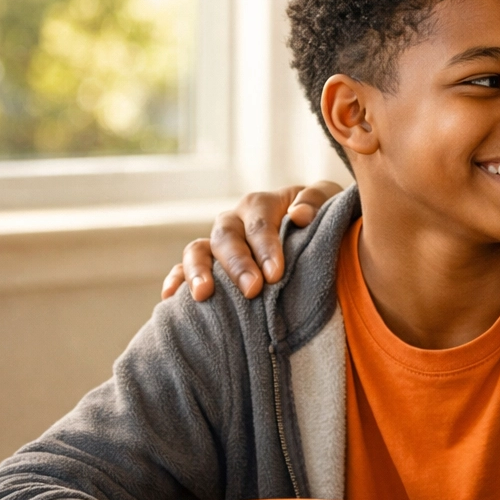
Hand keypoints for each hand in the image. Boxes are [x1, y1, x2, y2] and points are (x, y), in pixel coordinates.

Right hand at [161, 181, 342, 301]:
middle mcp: (235, 220)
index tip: (275, 274)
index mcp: (262, 204)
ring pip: (197, 249)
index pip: (260, 223)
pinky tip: (171, 298)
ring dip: (198, 271)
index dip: (266, 247)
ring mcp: (218, 241)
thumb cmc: (321, 216)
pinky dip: (176, 279)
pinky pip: (183, 267)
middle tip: (252, 290)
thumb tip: (299, 216)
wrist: (312, 230)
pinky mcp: (208, 262)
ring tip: (204, 295)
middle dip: (238, 264)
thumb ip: (316, 202)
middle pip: (226, 237)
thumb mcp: (328, 200)